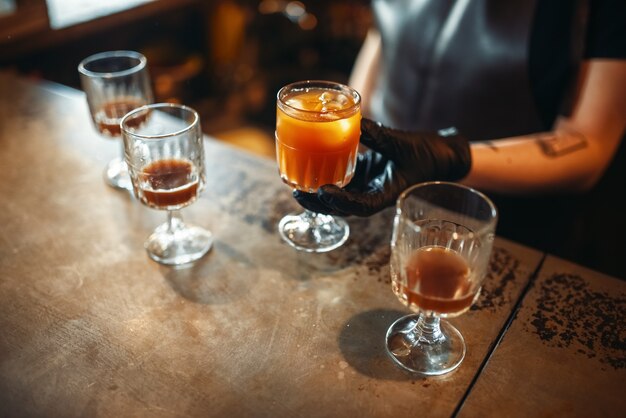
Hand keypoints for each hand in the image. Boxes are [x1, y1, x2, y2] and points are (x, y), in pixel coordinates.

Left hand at [294, 118, 470, 216]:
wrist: (438, 156)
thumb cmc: (426, 154)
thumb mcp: (404, 144)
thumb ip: (380, 136)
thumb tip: (357, 122)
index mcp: (386, 194)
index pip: (361, 205)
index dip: (341, 202)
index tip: (323, 192)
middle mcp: (374, 194)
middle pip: (343, 208)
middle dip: (319, 204)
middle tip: (297, 194)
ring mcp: (368, 187)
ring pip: (339, 198)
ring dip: (318, 196)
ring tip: (295, 188)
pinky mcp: (364, 177)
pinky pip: (342, 182)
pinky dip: (326, 179)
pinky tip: (309, 172)